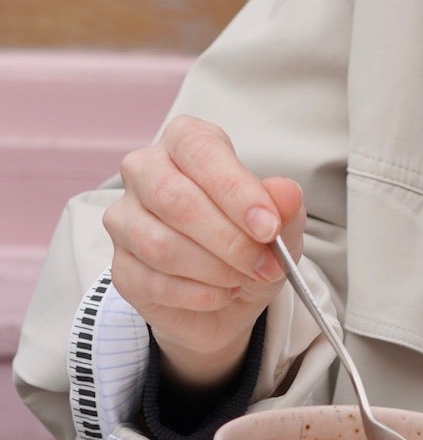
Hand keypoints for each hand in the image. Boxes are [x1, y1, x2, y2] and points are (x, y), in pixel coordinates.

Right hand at [105, 116, 302, 393]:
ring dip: (214, 270)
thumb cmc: (249, 240)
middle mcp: (145, 171)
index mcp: (185, 141)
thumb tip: (286, 192)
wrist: (228, 297)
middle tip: (264, 263)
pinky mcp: (120, 267)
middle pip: (174, 199)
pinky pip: (153, 282)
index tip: (268, 228)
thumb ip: (285, 206)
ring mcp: (124, 219)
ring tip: (244, 278)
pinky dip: (198, 295)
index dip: (236, 191)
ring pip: (160, 245)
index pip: (201, 152)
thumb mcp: (280, 224)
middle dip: (227, 238)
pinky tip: (221, 294)